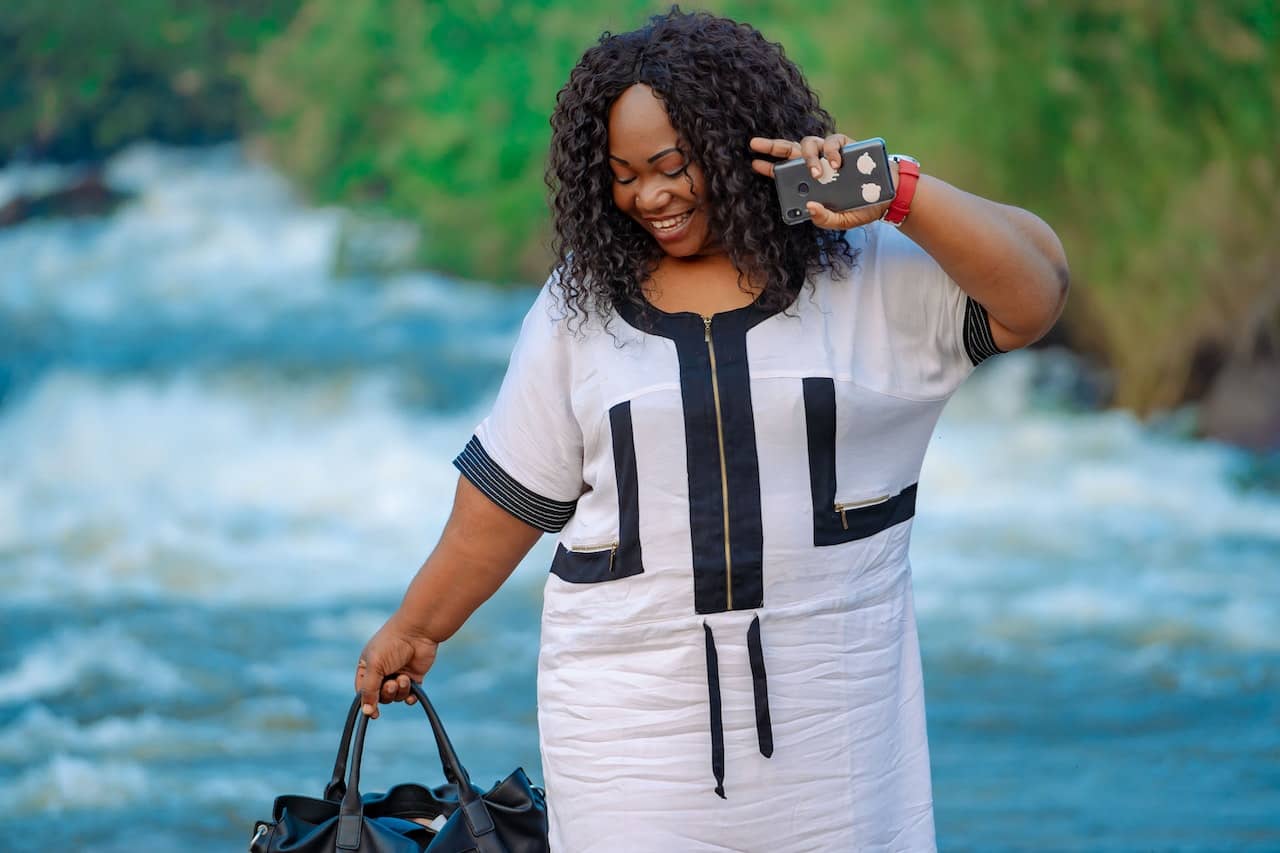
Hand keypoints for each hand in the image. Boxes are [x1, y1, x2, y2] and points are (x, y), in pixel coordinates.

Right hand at [354, 613, 439, 718]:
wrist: (418, 632)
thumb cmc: (392, 644)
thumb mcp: (375, 666)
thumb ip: (369, 690)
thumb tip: (367, 712)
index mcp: (368, 667)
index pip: (363, 691)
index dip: (367, 702)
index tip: (373, 713)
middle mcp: (382, 672)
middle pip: (380, 696)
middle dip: (387, 694)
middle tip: (392, 684)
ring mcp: (398, 675)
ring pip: (396, 696)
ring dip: (400, 691)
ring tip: (404, 678)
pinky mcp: (414, 677)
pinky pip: (410, 695)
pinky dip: (411, 696)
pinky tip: (412, 690)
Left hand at [749, 134, 895, 229]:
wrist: (889, 197)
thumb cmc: (861, 208)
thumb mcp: (841, 220)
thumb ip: (824, 218)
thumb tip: (810, 208)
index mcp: (810, 180)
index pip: (785, 170)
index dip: (769, 166)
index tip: (754, 163)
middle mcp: (817, 164)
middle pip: (790, 150)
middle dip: (772, 146)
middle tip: (755, 144)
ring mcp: (831, 153)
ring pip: (809, 143)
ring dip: (809, 156)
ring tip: (816, 172)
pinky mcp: (848, 145)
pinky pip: (834, 141)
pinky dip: (833, 150)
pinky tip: (837, 163)